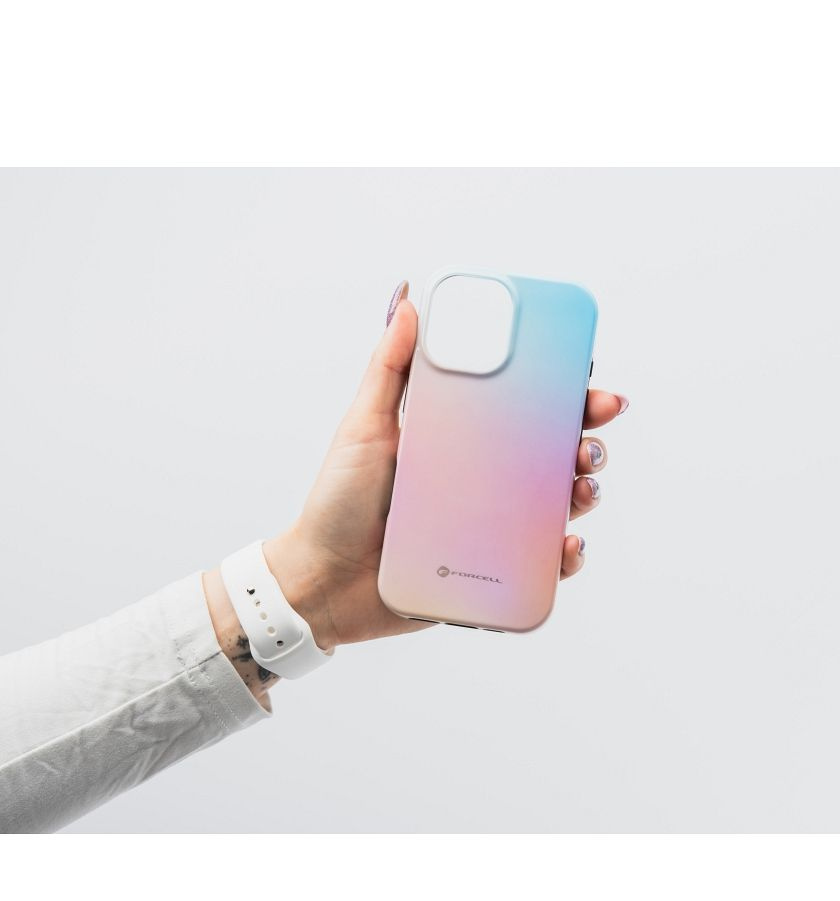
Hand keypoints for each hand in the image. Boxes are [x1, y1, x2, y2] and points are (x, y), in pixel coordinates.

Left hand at [262, 280, 628, 649]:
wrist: (322, 581)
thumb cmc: (338, 503)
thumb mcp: (363, 427)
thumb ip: (387, 369)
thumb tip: (409, 303)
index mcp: (457, 443)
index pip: (518, 410)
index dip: (558, 392)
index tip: (583, 374)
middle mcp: (479, 483)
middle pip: (548, 454)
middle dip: (584, 436)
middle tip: (594, 427)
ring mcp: (486, 528)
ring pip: (554, 506)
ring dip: (584, 490)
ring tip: (584, 484)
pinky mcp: (486, 572)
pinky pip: (538, 564)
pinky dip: (563, 556)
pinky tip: (567, 544)